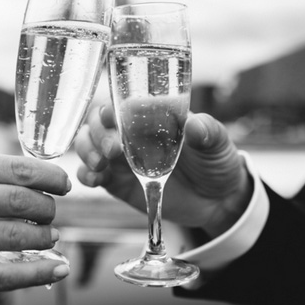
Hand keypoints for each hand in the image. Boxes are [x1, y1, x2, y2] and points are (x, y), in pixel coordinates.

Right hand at [0, 150, 70, 304]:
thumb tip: (39, 176)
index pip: (13, 168)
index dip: (49, 176)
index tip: (64, 184)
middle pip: (18, 200)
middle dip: (48, 209)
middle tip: (53, 215)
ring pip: (14, 236)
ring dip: (45, 238)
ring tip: (51, 238)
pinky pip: (1, 275)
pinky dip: (38, 273)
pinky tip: (58, 268)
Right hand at [75, 105, 252, 237]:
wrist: (218, 200)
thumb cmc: (217, 162)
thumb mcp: (218, 144)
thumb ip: (207, 132)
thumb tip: (194, 125)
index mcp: (154, 116)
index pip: (125, 103)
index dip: (113, 108)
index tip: (112, 117)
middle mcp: (133, 133)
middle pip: (99, 122)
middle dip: (99, 133)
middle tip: (113, 151)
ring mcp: (122, 157)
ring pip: (89, 144)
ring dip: (87, 150)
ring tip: (100, 164)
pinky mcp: (118, 181)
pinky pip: (91, 174)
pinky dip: (86, 174)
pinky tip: (95, 179)